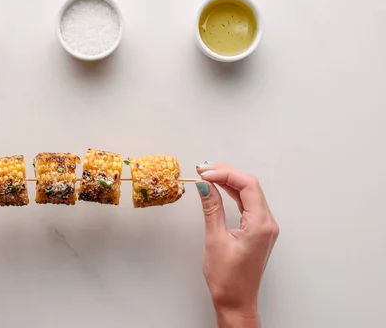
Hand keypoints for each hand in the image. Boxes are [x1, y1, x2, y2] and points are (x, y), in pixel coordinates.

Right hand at [194, 163, 278, 327]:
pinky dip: (233, 193)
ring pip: (249, 193)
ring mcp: (265, 226)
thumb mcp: (215, 239)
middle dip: (227, 173)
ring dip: (229, 181)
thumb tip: (205, 186)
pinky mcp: (258, 230)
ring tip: (208, 175)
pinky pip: (248, 204)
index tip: (205, 173)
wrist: (236, 301)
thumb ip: (212, 208)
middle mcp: (267, 223)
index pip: (247, 186)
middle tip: (203, 169)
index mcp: (261, 225)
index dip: (225, 174)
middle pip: (250, 186)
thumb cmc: (228, 279)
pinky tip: (219, 188)